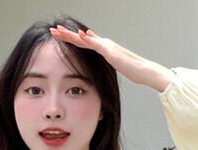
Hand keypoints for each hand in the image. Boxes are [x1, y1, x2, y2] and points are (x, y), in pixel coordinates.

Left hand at [49, 25, 172, 89]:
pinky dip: (88, 39)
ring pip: (85, 39)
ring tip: (59, 31)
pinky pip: (96, 44)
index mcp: (103, 48)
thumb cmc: (132, 71)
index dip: (70, 39)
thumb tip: (97, 65)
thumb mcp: (114, 66)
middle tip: (53, 30)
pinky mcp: (111, 51)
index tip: (59, 36)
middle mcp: (103, 43)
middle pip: (81, 38)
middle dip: (66, 34)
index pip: (83, 42)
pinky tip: (80, 36)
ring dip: (72, 35)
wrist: (144, 71)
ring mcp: (107, 46)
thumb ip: (105, 63)